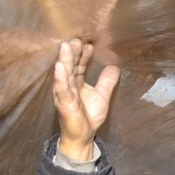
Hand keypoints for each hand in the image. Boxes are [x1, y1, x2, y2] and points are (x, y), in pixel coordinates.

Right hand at [53, 38, 120, 160]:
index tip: (89, 43)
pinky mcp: (64, 104)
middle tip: (76, 39)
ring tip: (66, 46)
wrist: (83, 136)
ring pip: (64, 75)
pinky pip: (61, 90)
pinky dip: (60, 79)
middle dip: (73, 53)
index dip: (84, 55)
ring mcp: (64, 94)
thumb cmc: (88, 116)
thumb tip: (115, 66)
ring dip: (64, 60)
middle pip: (70, 66)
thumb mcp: (102, 96)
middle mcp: (69, 86)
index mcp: (77, 83)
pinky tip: (59, 68)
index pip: (79, 65)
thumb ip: (107, 82)